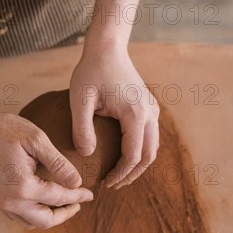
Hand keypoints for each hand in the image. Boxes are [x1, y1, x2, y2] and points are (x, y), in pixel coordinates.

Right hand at [0, 106, 93, 228]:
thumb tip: (76, 183)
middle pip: (45, 221)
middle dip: (65, 214)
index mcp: (24, 187)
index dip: (78, 197)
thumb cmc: (4, 129)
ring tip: (62, 203)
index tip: (91, 194)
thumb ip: (58, 163)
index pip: (59, 198)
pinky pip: (17, 216)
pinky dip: (33, 213)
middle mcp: (10, 201)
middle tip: (78, 203)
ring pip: (30, 222)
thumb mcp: (36, 140)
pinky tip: (41, 200)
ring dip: (49, 216)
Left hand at [69, 44, 159, 187]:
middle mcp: (150, 113)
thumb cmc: (91, 70)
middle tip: (113, 185)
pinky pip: (150, 134)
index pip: (133, 156)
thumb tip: (87, 154)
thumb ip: (82, 128)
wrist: (107, 47)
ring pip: (153, 146)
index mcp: (135, 114)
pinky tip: (123, 154)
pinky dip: (140, 149)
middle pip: (149, 155)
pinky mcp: (149, 105)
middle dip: (132, 174)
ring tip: (119, 174)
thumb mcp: (80, 99)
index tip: (106, 184)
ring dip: (138, 163)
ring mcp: (152, 108)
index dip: (121, 174)